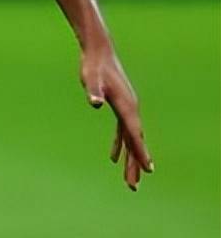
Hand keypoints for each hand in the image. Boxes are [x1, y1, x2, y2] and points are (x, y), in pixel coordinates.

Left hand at [81, 43, 151, 190]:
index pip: (135, 135)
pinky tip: (114, 157)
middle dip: (134, 164)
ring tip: (129, 179)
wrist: (98, 51)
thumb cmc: (93, 66)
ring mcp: (127, 108)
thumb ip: (93, 92)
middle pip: (135, 142)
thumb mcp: (90, 79)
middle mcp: (131, 109)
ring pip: (130, 139)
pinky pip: (122, 131)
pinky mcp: (119, 106)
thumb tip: (95, 103)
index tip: (147, 170)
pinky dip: (120, 144)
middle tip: (133, 186)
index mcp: (127, 106)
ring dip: (129, 158)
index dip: (140, 153)